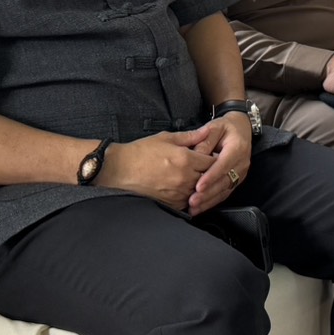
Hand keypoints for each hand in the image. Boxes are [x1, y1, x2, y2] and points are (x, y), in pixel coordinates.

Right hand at [98, 127, 216, 209]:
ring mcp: (178, 192)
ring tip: (193, 177)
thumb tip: (208, 131)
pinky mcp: (170, 203)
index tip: (212, 156)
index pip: (212, 161)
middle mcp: (185, 178)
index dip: (214, 158)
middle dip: (209, 172)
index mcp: (186, 159)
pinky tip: (182, 188)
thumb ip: (190, 136)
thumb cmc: (140, 152)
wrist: (119, 170)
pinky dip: (189, 195)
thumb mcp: (166, 138)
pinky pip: (188, 201)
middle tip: (205, 167)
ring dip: (200, 185)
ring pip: (200, 190)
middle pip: (208, 177)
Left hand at [188, 113, 253, 214]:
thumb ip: (204, 141)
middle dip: (208, 193)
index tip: (199, 186)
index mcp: (237, 148)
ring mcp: (241, 173)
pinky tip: (201, 207)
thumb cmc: (225, 127)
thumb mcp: (214, 127)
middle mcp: (242, 163)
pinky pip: (225, 193)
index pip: (223, 165)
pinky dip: (212, 201)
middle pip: (224, 182)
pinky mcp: (236, 180)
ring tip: (194, 208)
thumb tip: (194, 156)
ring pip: (225, 190)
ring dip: (209, 201)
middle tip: (193, 201)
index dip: (211, 177)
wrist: (241, 129)